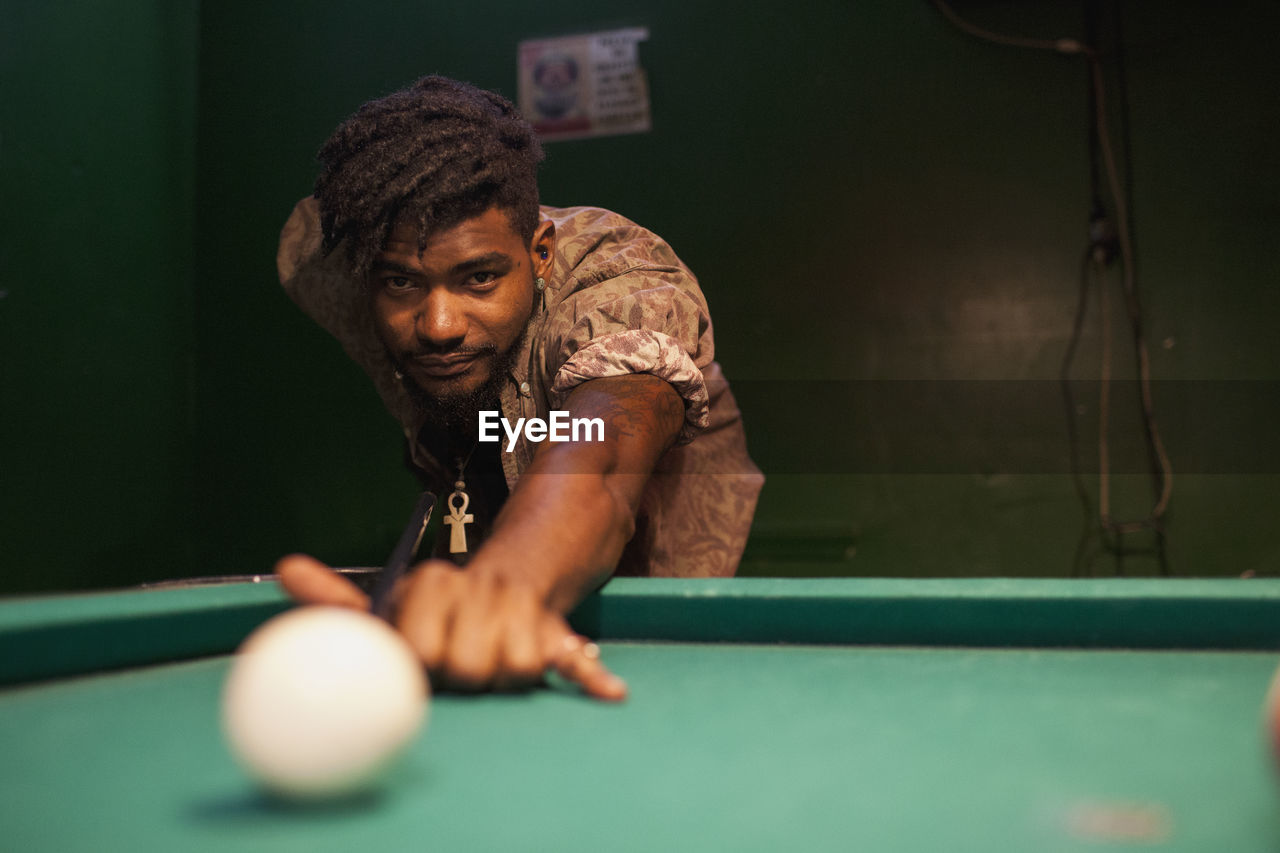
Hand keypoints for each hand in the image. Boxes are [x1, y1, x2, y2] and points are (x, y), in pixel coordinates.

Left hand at [274, 554, 626, 700]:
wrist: (509, 577)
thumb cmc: (436, 609)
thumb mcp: (386, 602)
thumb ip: (335, 601)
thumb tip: (284, 568)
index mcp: (435, 583)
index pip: (420, 647)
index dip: (417, 662)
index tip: (417, 660)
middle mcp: (482, 591)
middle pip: (467, 667)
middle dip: (461, 677)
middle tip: (456, 666)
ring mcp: (525, 613)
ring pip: (513, 671)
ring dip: (502, 681)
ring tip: (490, 664)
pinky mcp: (559, 635)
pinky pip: (577, 660)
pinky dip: (591, 677)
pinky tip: (608, 695)